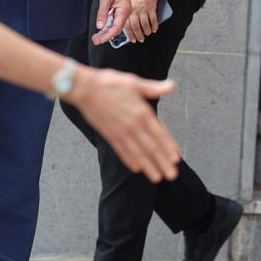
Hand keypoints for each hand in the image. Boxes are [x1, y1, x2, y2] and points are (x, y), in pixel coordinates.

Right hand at [64, 66, 180, 181]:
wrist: (84, 88)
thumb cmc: (110, 83)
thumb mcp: (135, 82)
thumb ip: (154, 88)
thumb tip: (172, 86)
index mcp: (142, 112)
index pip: (160, 133)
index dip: (168, 147)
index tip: (176, 159)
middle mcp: (133, 125)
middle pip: (151, 147)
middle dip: (162, 162)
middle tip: (172, 176)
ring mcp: (120, 132)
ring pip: (138, 153)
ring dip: (148, 166)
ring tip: (157, 178)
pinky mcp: (109, 135)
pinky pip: (121, 151)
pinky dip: (130, 160)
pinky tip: (136, 169)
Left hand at [92, 0, 131, 45]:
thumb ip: (102, 13)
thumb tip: (100, 26)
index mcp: (124, 10)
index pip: (116, 27)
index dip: (108, 35)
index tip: (100, 40)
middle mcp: (125, 13)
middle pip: (116, 29)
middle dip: (105, 36)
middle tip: (96, 40)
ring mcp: (123, 13)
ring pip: (114, 27)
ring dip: (106, 33)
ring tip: (96, 37)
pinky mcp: (120, 12)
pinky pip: (114, 22)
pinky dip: (107, 27)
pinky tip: (101, 31)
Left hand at [126, 0, 160, 42]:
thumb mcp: (128, 3)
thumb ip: (127, 13)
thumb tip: (126, 24)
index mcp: (128, 10)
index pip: (127, 25)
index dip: (130, 34)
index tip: (132, 39)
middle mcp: (135, 11)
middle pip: (136, 27)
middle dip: (138, 35)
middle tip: (140, 39)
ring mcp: (144, 10)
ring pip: (145, 25)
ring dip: (146, 31)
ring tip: (147, 34)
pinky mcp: (152, 8)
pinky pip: (153, 20)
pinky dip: (154, 26)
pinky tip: (154, 29)